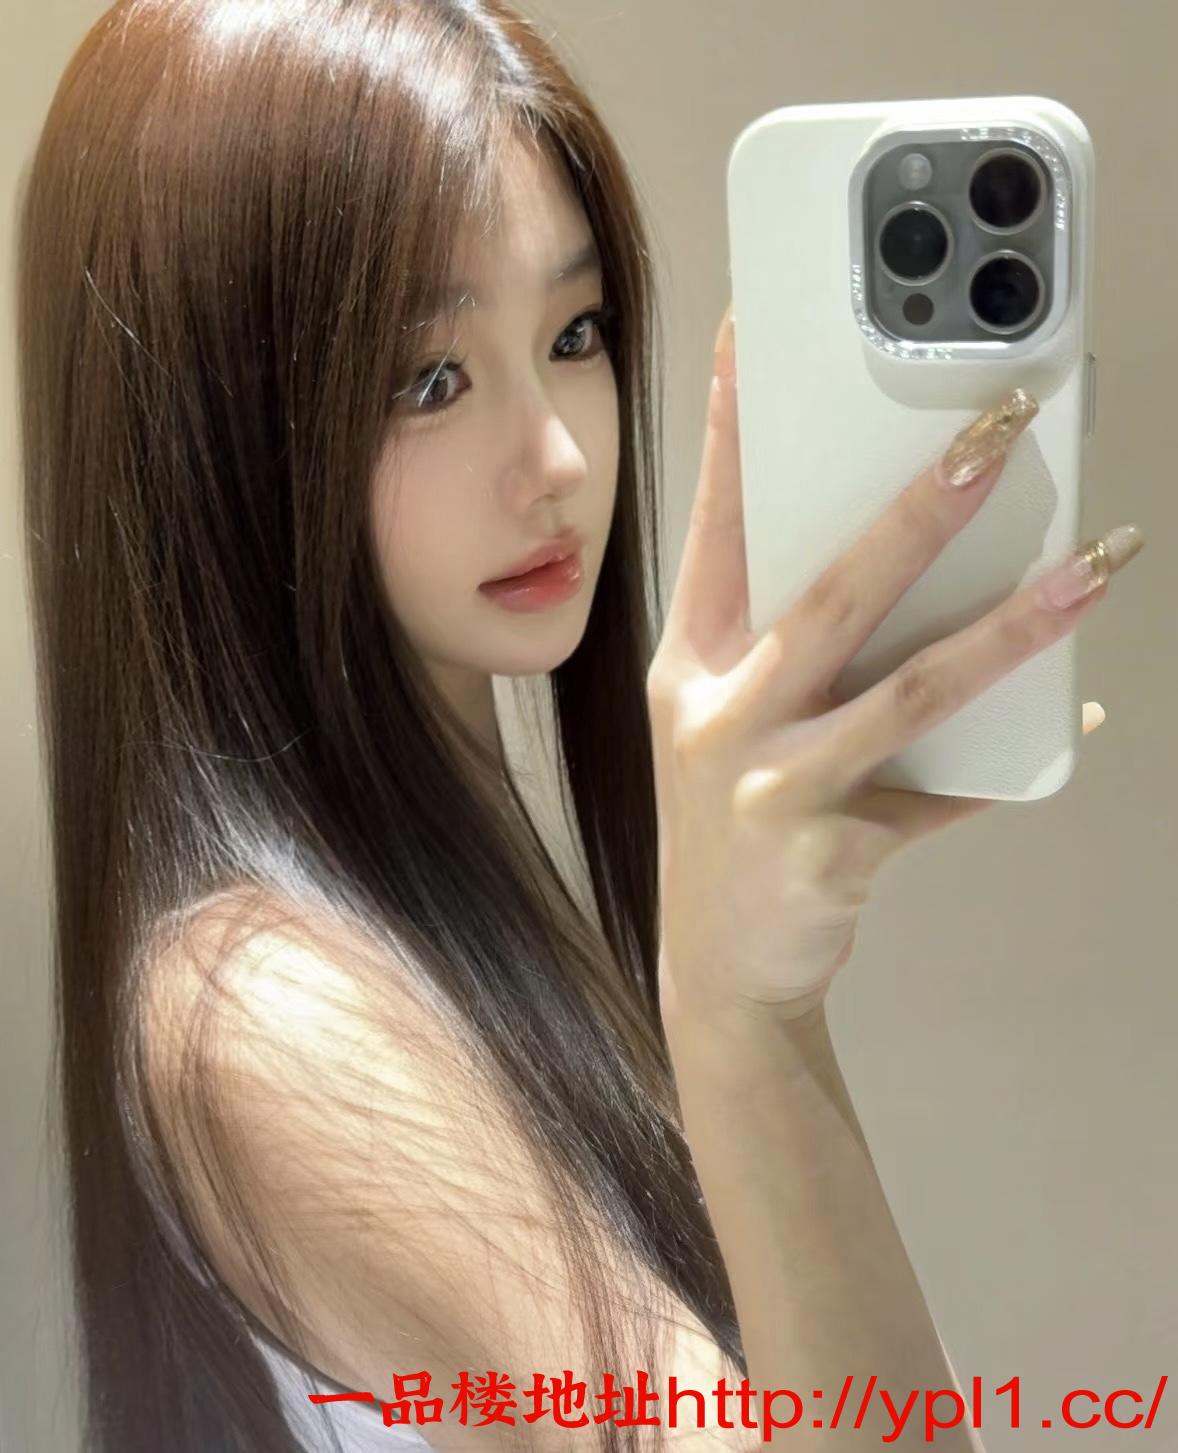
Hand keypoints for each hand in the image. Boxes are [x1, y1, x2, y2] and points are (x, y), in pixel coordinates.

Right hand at [647, 302, 1143, 1023]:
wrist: (720, 967)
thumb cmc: (733, 824)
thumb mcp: (731, 724)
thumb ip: (793, 650)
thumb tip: (914, 568)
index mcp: (690, 665)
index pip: (714, 526)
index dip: (736, 431)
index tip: (756, 338)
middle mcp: (718, 713)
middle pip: (832, 590)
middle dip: (921, 503)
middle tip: (999, 428)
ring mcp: (768, 781)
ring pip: (905, 687)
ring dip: (1007, 625)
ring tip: (1088, 569)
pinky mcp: (828, 845)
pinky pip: (946, 793)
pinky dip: (1015, 757)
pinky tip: (1075, 722)